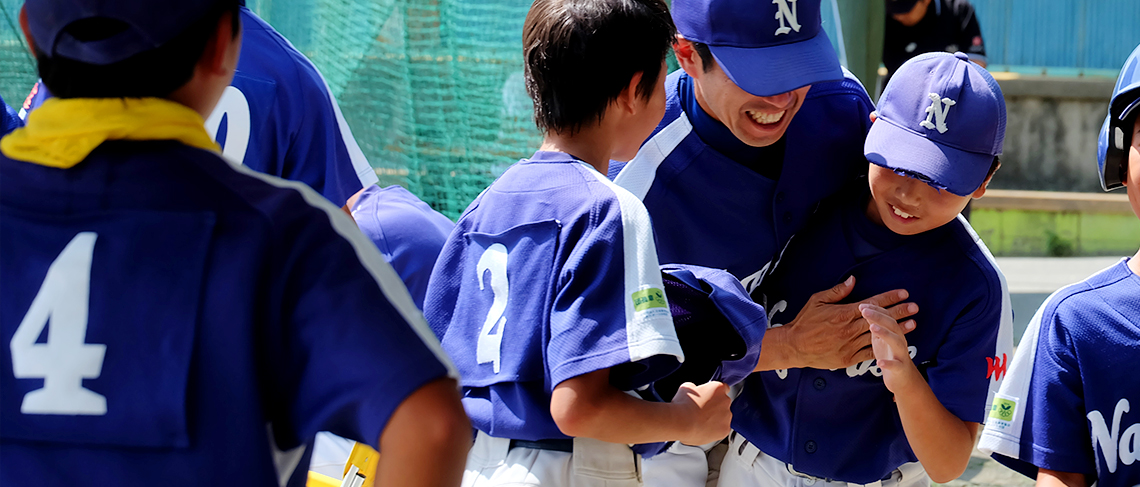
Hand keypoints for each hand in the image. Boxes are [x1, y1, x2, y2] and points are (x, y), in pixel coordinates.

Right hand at [671, 381, 731, 445]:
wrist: (681, 423)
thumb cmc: (683, 405)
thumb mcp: (686, 388)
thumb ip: (696, 388)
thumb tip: (695, 390)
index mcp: (718, 388)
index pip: (724, 388)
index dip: (715, 393)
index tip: (710, 397)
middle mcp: (725, 401)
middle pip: (723, 403)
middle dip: (715, 407)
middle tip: (702, 411)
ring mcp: (727, 416)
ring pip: (723, 417)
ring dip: (715, 419)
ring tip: (701, 422)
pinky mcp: (725, 430)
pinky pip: (722, 429)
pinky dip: (715, 430)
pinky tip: (703, 429)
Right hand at [783, 276, 917, 368]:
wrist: (794, 346)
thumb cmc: (805, 322)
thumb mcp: (817, 300)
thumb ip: (837, 291)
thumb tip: (853, 281)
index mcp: (843, 313)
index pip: (872, 303)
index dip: (889, 297)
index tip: (903, 293)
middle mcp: (849, 329)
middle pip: (880, 318)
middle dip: (899, 311)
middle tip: (914, 307)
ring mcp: (850, 345)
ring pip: (878, 335)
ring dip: (896, 330)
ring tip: (912, 324)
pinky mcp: (848, 358)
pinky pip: (869, 352)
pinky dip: (882, 347)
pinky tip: (894, 343)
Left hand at [863, 304, 921, 394]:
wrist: (902, 378)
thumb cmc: (888, 354)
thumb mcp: (880, 337)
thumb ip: (874, 324)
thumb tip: (864, 308)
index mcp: (893, 332)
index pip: (886, 316)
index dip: (875, 309)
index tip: (862, 305)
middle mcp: (899, 340)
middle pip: (891, 325)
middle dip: (879, 316)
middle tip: (864, 311)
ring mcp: (900, 354)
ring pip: (896, 342)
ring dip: (885, 334)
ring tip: (872, 327)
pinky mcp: (900, 369)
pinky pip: (895, 366)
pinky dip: (888, 364)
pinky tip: (879, 363)